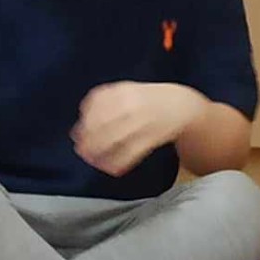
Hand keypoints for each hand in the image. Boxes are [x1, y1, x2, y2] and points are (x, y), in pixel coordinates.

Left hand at [73, 82, 203, 176]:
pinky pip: (130, 154)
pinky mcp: (152, 138)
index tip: (76, 135)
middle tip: (81, 151)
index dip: (83, 123)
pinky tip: (111, 168)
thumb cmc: (150, 99)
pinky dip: (117, 163)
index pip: (95, 108)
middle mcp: (132, 105)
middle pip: (101, 125)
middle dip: (87, 141)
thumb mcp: (127, 90)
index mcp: (124, 91)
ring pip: (113, 141)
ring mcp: (142, 122)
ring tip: (93, 161)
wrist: (183, 106)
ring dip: (98, 155)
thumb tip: (79, 126)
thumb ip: (103, 102)